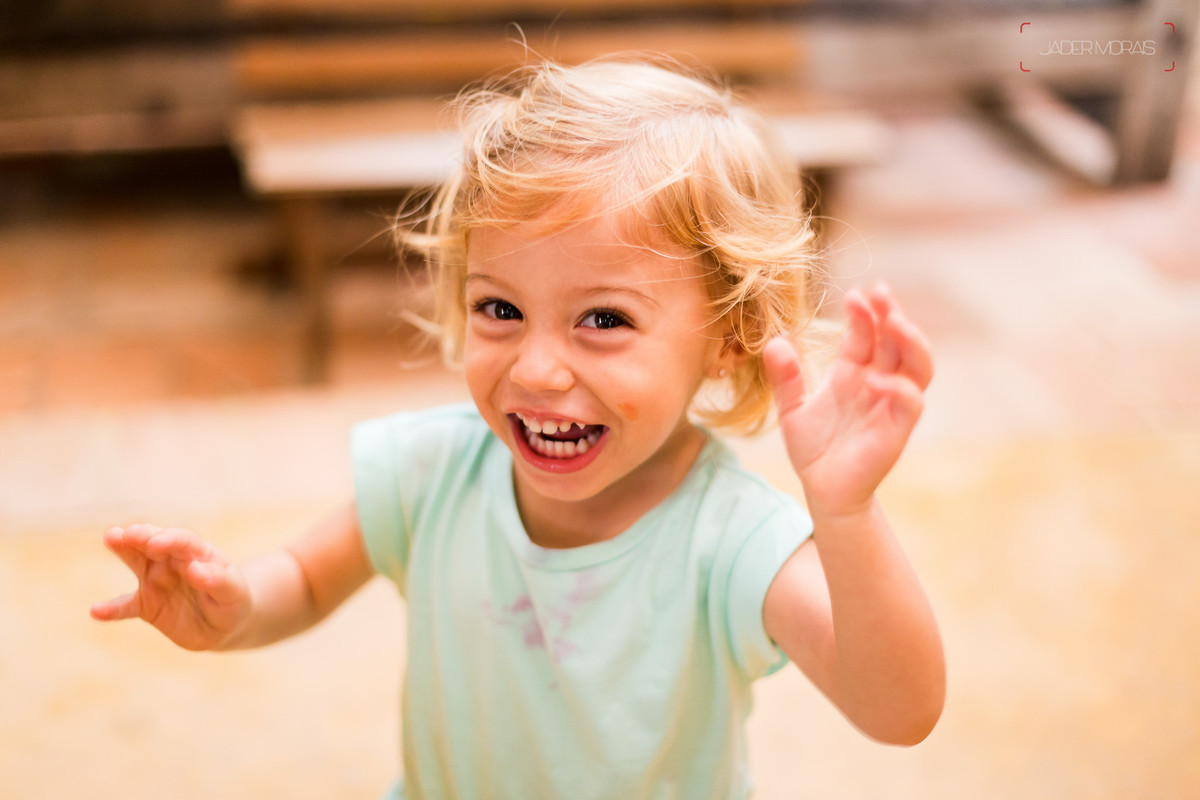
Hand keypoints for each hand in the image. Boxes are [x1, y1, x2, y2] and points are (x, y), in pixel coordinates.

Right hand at [90, 524, 251, 650]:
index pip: (182, 541)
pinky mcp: (146, 605)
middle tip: (123, 533)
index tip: (155, 544)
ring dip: (123, 550)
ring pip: (136, 562)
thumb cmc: (232, 600)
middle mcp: (172, 561)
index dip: (169, 539)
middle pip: (153, 542)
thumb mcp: (233, 592)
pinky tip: (96, 611)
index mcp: (197, 552)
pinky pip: (126, 606)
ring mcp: (156, 581)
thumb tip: (196, 568)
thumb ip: (217, 580)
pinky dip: (111, 609)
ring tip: (111, 538)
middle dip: (140, 535)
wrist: (225, 624)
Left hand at [764, 285, 932, 518]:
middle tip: (881, 293)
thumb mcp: (792, 408)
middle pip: (898, 341)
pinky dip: (898, 387)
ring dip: (910, 341)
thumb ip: (785, 377)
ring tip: (893, 321)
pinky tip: (874, 379)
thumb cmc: (814, 448)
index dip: (864, 314)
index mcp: (855, 372)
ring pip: (918, 365)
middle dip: (893, 315)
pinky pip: (910, 402)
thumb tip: (774, 341)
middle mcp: (878, 383)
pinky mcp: (897, 429)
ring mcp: (891, 404)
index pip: (868, 334)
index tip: (854, 294)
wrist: (823, 489)